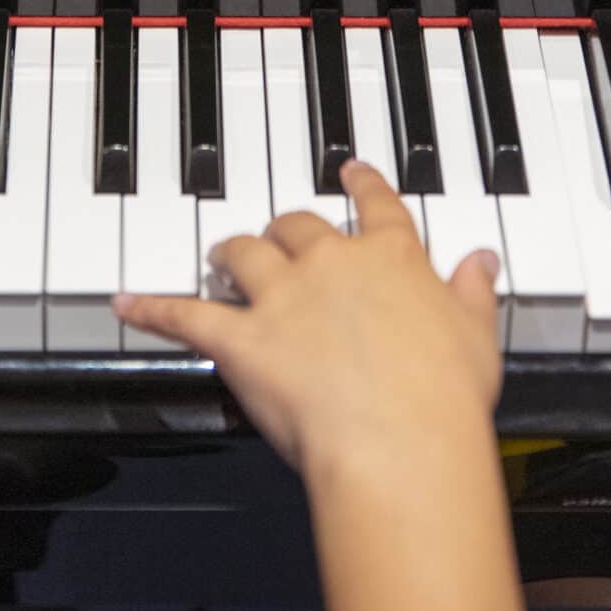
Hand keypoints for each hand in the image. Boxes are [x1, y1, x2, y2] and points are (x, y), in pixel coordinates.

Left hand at [114, 160, 500, 472]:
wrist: (401, 440)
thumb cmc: (444, 399)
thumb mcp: (476, 336)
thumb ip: (472, 293)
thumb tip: (482, 263)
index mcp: (393, 260)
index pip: (376, 206)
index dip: (361, 184)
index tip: (351, 171)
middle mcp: (332, 265)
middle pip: (297, 225)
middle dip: (284, 229)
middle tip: (279, 237)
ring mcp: (282, 298)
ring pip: (242, 253)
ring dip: (228, 253)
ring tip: (219, 257)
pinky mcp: (241, 340)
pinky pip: (185, 314)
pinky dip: (152, 308)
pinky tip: (129, 303)